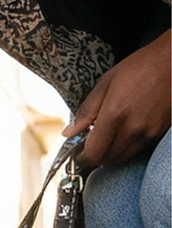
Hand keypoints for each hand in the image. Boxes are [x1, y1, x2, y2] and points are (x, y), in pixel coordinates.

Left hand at [64, 29, 170, 169]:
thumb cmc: (138, 68)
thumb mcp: (104, 84)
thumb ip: (86, 112)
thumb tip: (68, 132)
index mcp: (115, 116)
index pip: (94, 152)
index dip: (82, 158)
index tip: (77, 155)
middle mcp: (133, 129)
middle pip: (108, 159)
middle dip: (95, 157)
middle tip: (88, 147)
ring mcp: (149, 133)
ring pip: (124, 157)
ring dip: (111, 154)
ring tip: (105, 139)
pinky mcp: (159, 133)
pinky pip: (138, 149)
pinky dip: (126, 147)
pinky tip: (122, 133)